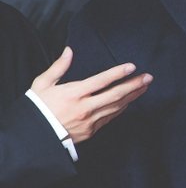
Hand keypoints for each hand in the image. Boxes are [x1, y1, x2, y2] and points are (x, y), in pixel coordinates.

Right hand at [30, 47, 152, 142]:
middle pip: (115, 95)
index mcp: (73, 93)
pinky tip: (130, 101)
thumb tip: (69, 50)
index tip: (131, 67)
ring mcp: (90, 121)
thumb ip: (58, 67)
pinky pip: (111, 117)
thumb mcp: (42, 84)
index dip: (118, 73)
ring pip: (117, 107)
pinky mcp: (91, 130)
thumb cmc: (38, 108)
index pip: (101, 81)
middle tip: (148, 77)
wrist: (34, 137)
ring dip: (133, 96)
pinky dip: (122, 108)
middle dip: (134, 85)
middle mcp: (85, 107)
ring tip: (144, 87)